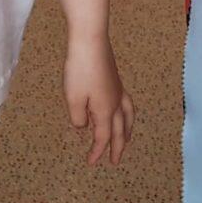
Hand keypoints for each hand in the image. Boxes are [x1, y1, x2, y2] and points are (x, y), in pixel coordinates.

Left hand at [63, 35, 132, 164]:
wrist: (91, 40)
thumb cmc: (80, 69)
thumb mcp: (73, 98)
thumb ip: (78, 118)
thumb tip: (83, 125)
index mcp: (106, 110)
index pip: (103, 137)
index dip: (97, 151)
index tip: (91, 162)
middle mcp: (116, 102)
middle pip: (120, 130)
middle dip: (118, 147)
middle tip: (115, 161)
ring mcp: (118, 90)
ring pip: (128, 116)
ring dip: (128, 131)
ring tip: (127, 139)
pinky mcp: (116, 80)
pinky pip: (126, 104)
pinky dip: (126, 114)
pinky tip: (120, 111)